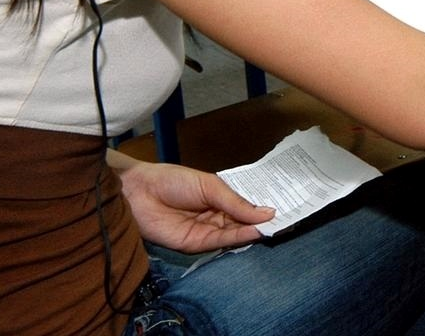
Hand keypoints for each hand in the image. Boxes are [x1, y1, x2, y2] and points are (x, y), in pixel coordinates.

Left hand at [113, 155, 274, 252]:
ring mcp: (206, 230)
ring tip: (274, 227)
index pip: (246, 205)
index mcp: (219, 197)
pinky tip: (254, 232)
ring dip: (253, 231)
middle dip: (262, 221)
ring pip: (235, 233)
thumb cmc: (172, 180)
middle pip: (243, 221)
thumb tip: (267, 212)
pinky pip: (220, 242)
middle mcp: (215, 215)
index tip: (286, 207)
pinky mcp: (195, 244)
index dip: (263, 207)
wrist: (138, 192)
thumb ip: (237, 202)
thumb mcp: (210, 186)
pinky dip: (238, 238)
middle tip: (285, 220)